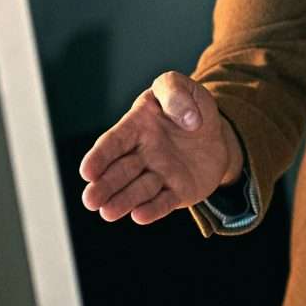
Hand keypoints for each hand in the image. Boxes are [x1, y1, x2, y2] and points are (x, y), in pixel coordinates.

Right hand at [79, 72, 237, 224]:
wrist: (217, 135)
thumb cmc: (192, 109)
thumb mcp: (184, 88)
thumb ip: (175, 91)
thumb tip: (188, 119)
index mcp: (136, 127)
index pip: (114, 142)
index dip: (99, 157)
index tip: (87, 171)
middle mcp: (143, 154)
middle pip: (120, 171)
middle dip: (105, 186)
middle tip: (90, 200)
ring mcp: (160, 175)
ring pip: (139, 190)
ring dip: (123, 201)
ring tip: (107, 212)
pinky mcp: (178, 193)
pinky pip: (164, 202)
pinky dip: (152, 210)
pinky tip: (139, 217)